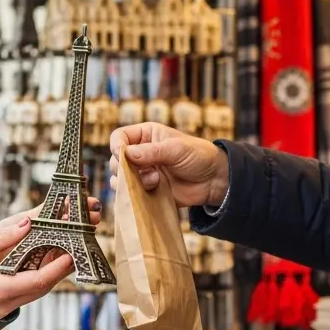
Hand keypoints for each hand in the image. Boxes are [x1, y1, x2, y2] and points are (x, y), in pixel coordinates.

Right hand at [0, 198, 103, 319]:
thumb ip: (2, 237)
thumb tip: (28, 223)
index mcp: (0, 292)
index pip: (40, 280)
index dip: (61, 265)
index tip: (77, 249)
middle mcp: (7, 303)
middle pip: (45, 284)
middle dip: (65, 261)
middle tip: (82, 238)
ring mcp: (6, 306)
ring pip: (39, 286)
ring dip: (55, 266)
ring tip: (72, 242)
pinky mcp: (3, 303)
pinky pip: (28, 287)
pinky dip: (40, 271)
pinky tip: (50, 254)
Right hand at [109, 122, 228, 208]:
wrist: (213, 181)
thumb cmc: (198, 156)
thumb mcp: (176, 149)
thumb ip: (151, 152)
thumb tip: (126, 154)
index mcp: (146, 135)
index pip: (119, 137)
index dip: (117, 146)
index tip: (122, 155)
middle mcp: (140, 153)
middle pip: (115, 160)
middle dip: (125, 168)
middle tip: (146, 170)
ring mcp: (143, 173)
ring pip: (120, 179)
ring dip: (132, 182)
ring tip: (155, 181)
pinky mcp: (147, 190)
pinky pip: (131, 194)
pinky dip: (136, 194)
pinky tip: (154, 190)